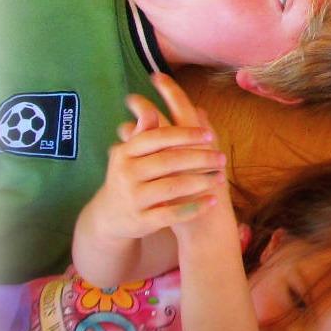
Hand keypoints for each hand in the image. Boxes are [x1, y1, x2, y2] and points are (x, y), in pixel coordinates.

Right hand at [95, 75, 225, 241]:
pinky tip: (212, 202)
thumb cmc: (129, 176)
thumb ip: (145, 133)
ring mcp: (133, 198)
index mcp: (126, 152)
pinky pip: (172, 214)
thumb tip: (151, 109)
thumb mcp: (131, 153)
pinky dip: (194, 208)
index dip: (185, 135)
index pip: (158, 137)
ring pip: (173, 187)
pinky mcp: (141, 221)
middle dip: (200, 158)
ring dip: (201, 182)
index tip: (209, 134)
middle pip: (169, 161)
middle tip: (221, 158)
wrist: (109, 216)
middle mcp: (126, 174)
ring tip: (221, 178)